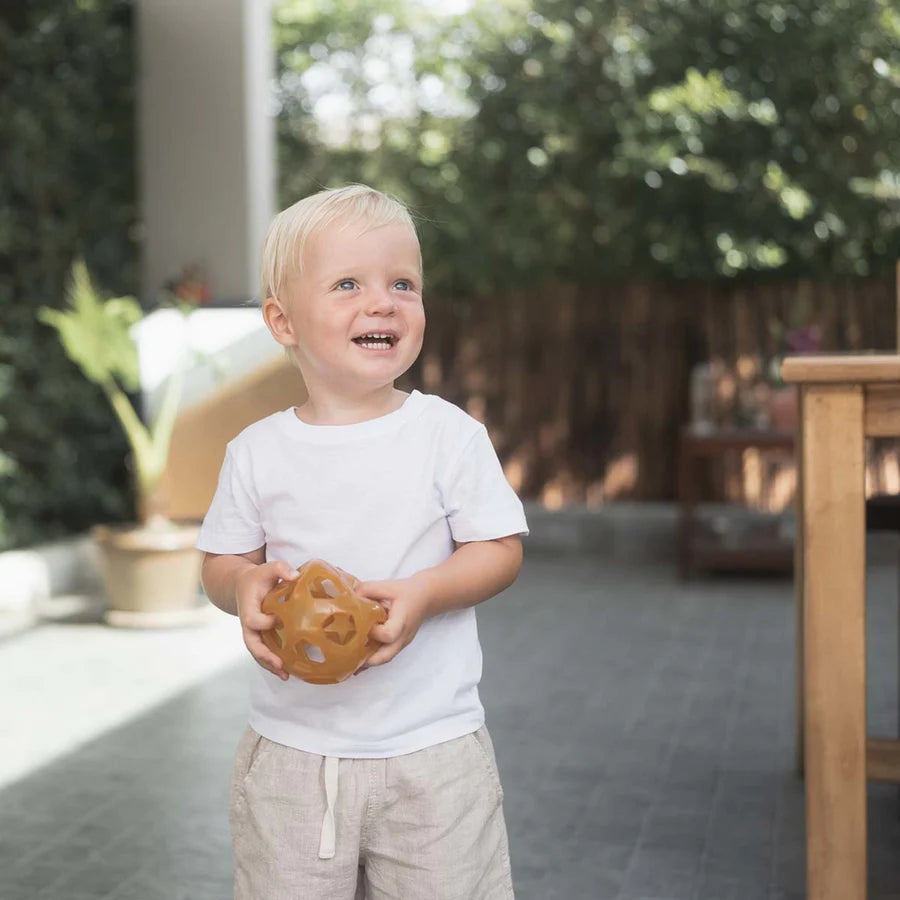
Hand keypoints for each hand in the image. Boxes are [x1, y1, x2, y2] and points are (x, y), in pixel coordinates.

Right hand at [235, 561, 297, 680]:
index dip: (264, 622)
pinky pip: (264, 651)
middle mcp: (248, 624)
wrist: (242, 585)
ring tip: (285, 676)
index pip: (253, 620)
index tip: (278, 619)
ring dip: (269, 665)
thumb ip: (280, 568)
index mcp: (248, 608)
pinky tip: (288, 671)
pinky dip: (273, 662)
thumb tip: (296, 576)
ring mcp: (253, 632)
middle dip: (264, 656)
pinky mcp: (260, 635)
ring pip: (258, 652)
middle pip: (252, 644)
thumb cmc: (258, 577)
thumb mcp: (267, 568)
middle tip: (279, 665)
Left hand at [356, 574, 432, 668]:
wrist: (425, 597)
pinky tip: (358, 660)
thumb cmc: (407, 591)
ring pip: (385, 659)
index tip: (363, 626)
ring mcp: (402, 642)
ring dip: (368, 662)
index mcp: (402, 620)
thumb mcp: (388, 586)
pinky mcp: (398, 644)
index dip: (374, 633)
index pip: (389, 634)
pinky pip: (386, 655)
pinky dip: (372, 658)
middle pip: (387, 656)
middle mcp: (404, 635)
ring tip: (350, 662)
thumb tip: (348, 599)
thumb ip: (367, 590)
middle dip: (367, 660)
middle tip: (349, 658)